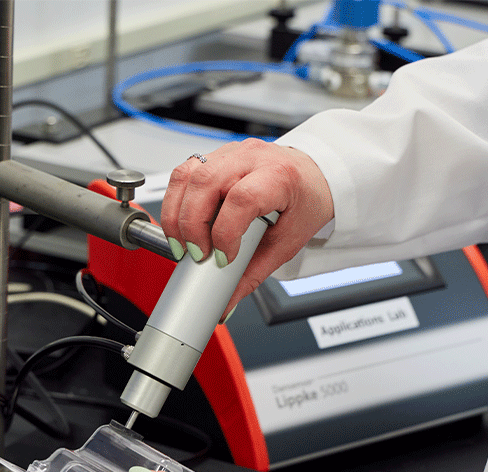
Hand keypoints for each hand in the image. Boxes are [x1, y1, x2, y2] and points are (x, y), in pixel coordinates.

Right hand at [161, 139, 334, 318]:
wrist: (312, 176)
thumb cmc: (304, 203)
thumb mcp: (287, 243)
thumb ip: (254, 273)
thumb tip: (227, 302)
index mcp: (279, 176)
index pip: (242, 199)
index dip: (225, 233)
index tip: (223, 259)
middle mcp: (252, 158)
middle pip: (206, 183)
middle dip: (191, 225)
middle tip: (194, 255)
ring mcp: (231, 152)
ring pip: (187, 174)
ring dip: (175, 212)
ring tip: (181, 243)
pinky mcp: (215, 155)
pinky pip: (185, 172)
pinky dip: (176, 199)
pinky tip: (182, 222)